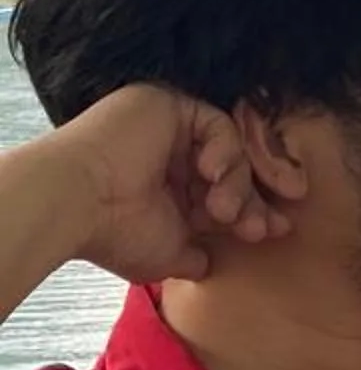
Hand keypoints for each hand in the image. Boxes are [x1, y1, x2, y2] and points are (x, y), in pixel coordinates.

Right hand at [37, 86, 294, 284]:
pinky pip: (217, 124)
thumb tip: (208, 264)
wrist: (75, 203)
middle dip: (254, 201)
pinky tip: (210, 173)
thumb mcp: (167, 254)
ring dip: (238, 183)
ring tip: (222, 211)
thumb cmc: (114, 233)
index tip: (276, 231)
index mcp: (172, 190)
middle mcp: (172, 158)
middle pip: (236, 171)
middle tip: (258, 228)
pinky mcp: (166, 105)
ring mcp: (170, 131)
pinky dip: (225, 150)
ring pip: (231, 150)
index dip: (256, 212)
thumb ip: (194, 256)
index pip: (229, 194)